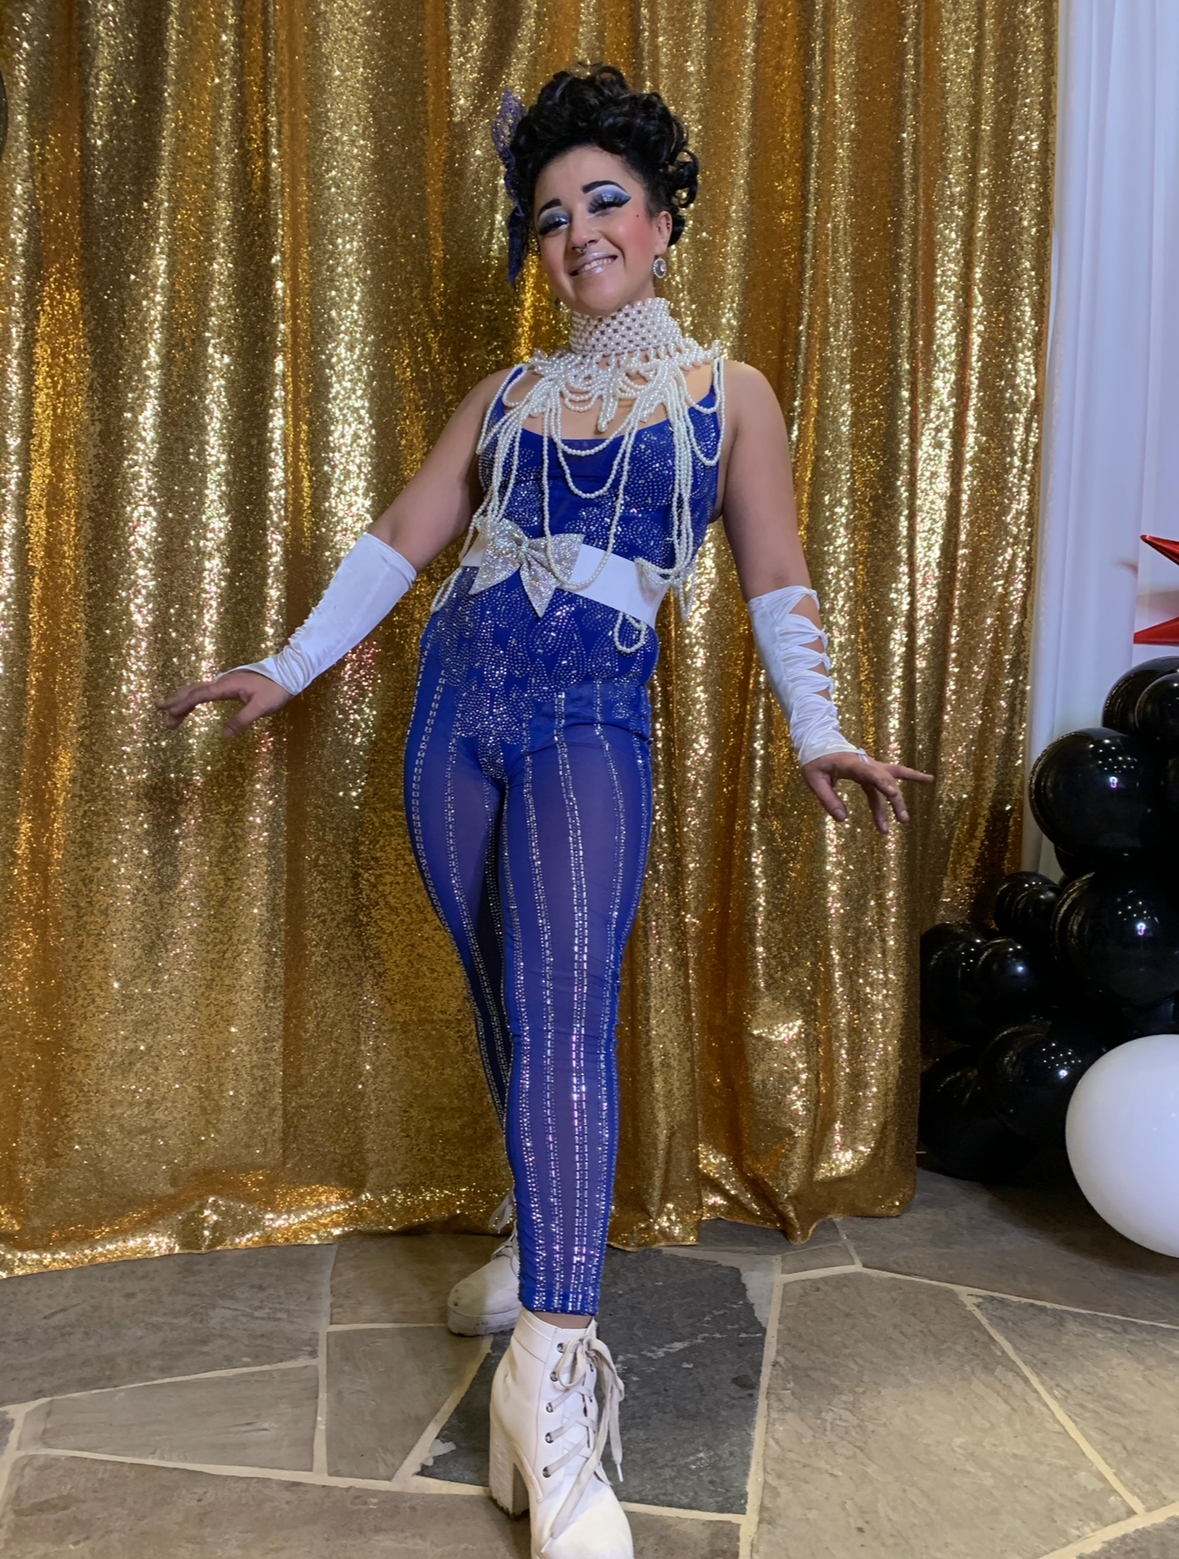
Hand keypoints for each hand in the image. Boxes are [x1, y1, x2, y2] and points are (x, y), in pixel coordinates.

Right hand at [156, 670, 291, 737]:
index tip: (168, 714)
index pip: (199, 695)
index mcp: (226, 685)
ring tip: (168, 715)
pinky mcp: (228, 686)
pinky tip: (188, 707)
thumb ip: (242, 720)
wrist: (287, 675)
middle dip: (175, 703)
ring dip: (182, 701)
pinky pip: (205, 692)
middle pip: (192, 691)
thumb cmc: (275, 691)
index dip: (182, 705)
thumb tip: (224, 735)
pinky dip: (193, 699)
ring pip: (196, 691)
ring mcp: (224, 683)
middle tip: (160, 715)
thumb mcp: (261, 708)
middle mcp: (221, 682)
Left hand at [800, 750, 933, 833]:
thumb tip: (842, 819)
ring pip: (892, 779)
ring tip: (908, 817)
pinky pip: (890, 778)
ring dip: (900, 797)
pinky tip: (926, 780)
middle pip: (885, 780)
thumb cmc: (816, 761)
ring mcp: (871, 767)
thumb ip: (828, 799)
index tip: (892, 794)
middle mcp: (865, 764)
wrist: (820, 743)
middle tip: (902, 819)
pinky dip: (908, 779)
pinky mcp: (871, 772)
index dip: (881, 783)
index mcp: (851, 764)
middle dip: (895, 800)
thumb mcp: (814, 780)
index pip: (869, 773)